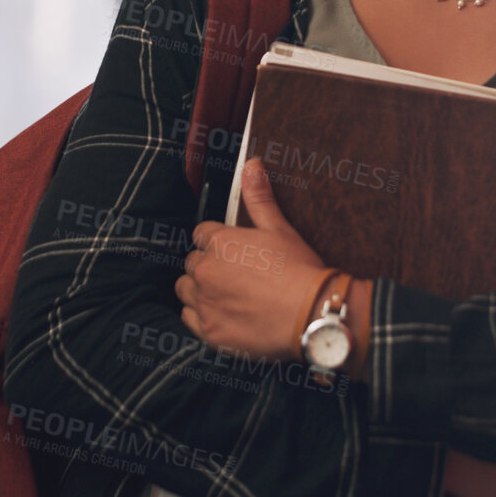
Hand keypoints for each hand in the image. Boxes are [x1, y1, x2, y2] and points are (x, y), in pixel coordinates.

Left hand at [176, 159, 325, 361]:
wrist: (310, 314)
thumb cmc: (298, 270)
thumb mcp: (280, 228)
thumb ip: (260, 197)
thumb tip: (251, 165)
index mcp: (219, 242)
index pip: (201, 234)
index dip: (216, 241)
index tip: (231, 251)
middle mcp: (206, 271)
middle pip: (192, 262)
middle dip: (207, 265)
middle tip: (233, 273)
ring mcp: (205, 302)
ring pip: (185, 289)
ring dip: (198, 288)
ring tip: (223, 293)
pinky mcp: (209, 330)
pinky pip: (188, 318)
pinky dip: (199, 315)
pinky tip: (220, 314)